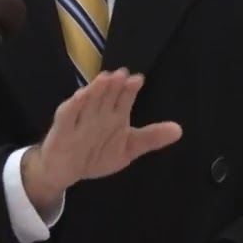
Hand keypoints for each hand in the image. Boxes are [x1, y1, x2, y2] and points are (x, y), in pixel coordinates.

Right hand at [21, 68, 181, 211]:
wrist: (67, 169)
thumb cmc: (98, 153)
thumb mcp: (128, 148)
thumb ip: (151, 138)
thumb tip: (179, 130)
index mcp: (116, 114)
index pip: (124, 98)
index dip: (130, 89)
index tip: (138, 79)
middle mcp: (99, 111)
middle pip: (107, 95)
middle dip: (114, 85)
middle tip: (122, 74)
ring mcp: (81, 117)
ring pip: (89, 100)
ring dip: (96, 89)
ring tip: (105, 79)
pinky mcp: (63, 127)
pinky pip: (68, 114)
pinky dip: (73, 105)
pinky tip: (80, 96)